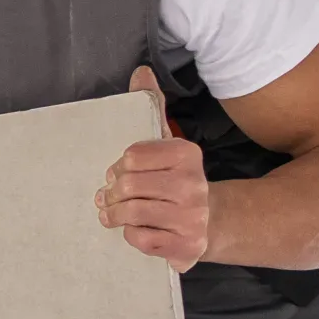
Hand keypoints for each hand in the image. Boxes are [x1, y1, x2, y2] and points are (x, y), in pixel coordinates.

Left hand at [98, 68, 207, 271]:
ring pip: (132, 213)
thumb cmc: (176, 178)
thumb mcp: (167, 142)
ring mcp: (192, 217)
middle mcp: (193, 184)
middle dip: (111, 193)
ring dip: (114, 215)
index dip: (117, 167)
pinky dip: (130, 236)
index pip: (132, 156)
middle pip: (128, 186)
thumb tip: (141, 72)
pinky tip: (136, 230)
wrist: (210, 220)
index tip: (116, 173)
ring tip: (111, 215)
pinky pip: (141, 239)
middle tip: (108, 197)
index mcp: (186, 154)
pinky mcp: (186, 246)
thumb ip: (152, 107)